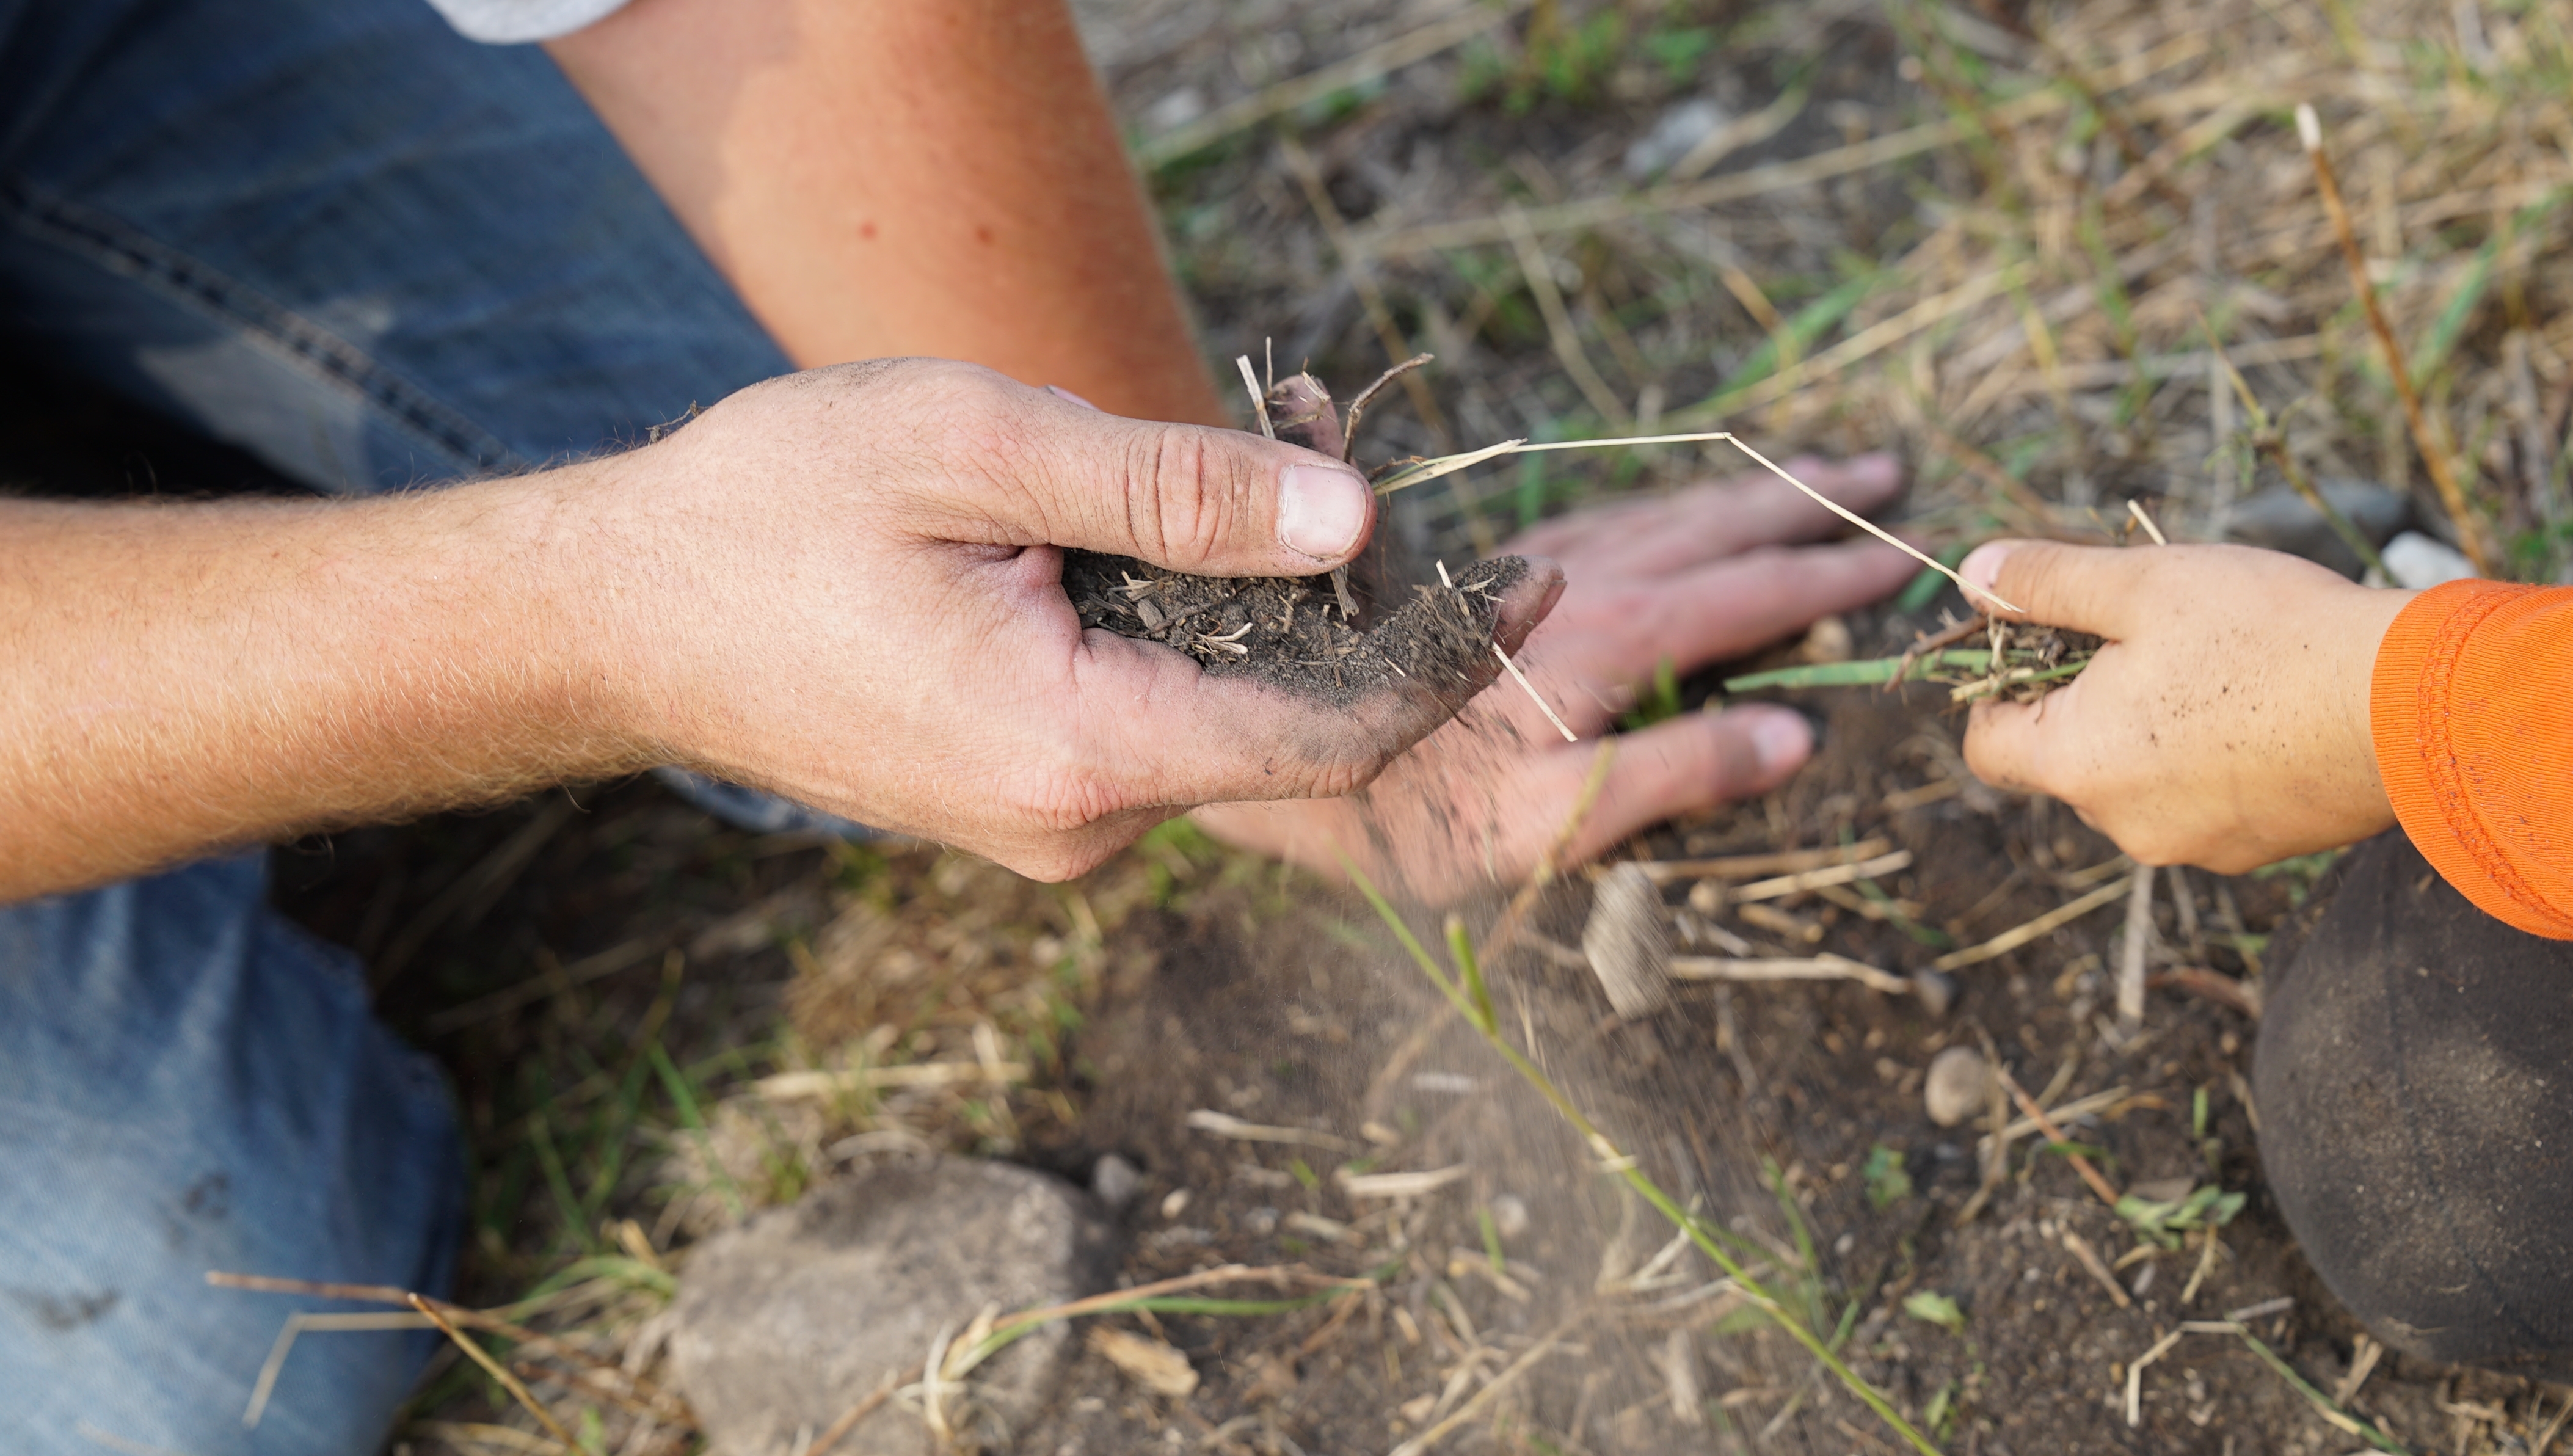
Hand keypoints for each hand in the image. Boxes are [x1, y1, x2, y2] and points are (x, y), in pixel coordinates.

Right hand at [594, 359, 1554, 879]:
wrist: (625, 614)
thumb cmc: (774, 514)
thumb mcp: (976, 448)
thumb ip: (1174, 488)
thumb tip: (1356, 514)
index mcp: (1079, 754)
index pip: (1334, 736)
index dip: (1447, 659)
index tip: (1534, 578)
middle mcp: (1084, 825)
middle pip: (1289, 717)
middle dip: (1340, 584)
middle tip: (1324, 424)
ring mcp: (1057, 824)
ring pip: (1224, 707)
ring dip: (1255, 593)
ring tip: (1242, 446)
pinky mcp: (1036, 796)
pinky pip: (1159, 710)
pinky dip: (1187, 623)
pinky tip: (1147, 526)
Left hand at [1196, 456, 1922, 898]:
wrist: (1282, 742)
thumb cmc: (1423, 814)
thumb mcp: (1559, 820)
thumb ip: (1677, 771)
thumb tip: (1796, 737)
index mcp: (1618, 635)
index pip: (1753, 592)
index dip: (1834, 577)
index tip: (1907, 557)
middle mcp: (1583, 580)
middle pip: (1719, 525)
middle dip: (1808, 503)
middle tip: (1890, 474)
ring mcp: (1538, 566)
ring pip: (1668, 507)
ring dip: (1748, 491)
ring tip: (1818, 470)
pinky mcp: (1496, 571)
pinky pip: (1613, 515)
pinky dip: (1673, 502)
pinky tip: (1686, 507)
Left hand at [1956, 539, 2412, 870]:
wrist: (2412, 706)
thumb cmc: (2268, 636)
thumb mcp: (2140, 584)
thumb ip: (2046, 582)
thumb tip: (1972, 575)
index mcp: (2076, 767)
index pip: (1986, 747)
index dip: (1997, 688)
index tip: (2042, 641)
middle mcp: (2124, 826)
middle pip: (2066, 760)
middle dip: (2087, 697)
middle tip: (2148, 634)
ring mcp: (2194, 848)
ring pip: (2139, 778)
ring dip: (2156, 725)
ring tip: (2219, 664)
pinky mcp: (2257, 851)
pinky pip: (2205, 799)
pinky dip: (2215, 756)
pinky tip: (2265, 705)